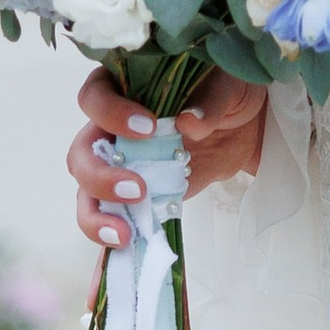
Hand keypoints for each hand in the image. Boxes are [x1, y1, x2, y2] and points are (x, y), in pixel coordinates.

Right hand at [66, 64, 266, 251]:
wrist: (246, 128)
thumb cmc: (229, 93)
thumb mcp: (228, 86)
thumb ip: (209, 100)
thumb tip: (189, 122)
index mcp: (123, 87)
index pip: (94, 96)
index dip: (110, 113)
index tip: (148, 128)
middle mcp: (110, 126)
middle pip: (82, 153)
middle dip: (100, 175)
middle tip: (137, 189)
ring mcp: (120, 163)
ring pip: (87, 190)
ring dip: (97, 213)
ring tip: (124, 233)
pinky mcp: (136, 193)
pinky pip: (112, 214)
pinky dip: (114, 229)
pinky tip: (129, 242)